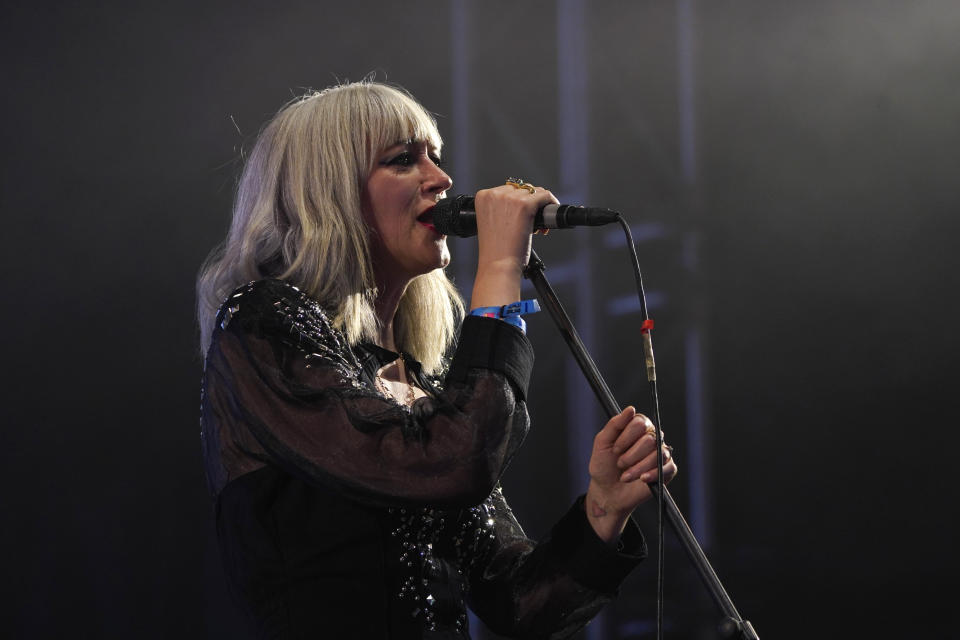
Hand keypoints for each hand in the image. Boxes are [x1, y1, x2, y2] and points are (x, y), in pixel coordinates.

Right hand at [469, 183, 557, 308]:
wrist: (498, 265)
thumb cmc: (495, 250)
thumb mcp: (491, 223)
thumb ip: (500, 208)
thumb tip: (522, 200)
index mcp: (482, 197)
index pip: (507, 189)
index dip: (517, 202)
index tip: (520, 216)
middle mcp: (494, 194)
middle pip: (521, 189)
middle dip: (529, 203)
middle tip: (532, 223)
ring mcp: (509, 198)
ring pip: (534, 192)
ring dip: (539, 206)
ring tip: (539, 226)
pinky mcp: (525, 205)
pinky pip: (544, 196)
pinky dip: (551, 202)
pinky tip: (551, 213)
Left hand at [585, 406, 677, 543]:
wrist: (607, 491)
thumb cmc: (604, 466)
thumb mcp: (603, 442)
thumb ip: (615, 424)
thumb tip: (631, 409)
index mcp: (636, 428)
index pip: (641, 422)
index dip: (627, 436)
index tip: (615, 448)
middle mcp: (651, 438)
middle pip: (650, 439)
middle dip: (631, 454)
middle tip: (620, 463)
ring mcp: (660, 454)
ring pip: (658, 454)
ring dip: (638, 467)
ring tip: (626, 476)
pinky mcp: (666, 471)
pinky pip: (666, 468)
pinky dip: (651, 474)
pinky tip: (641, 479)